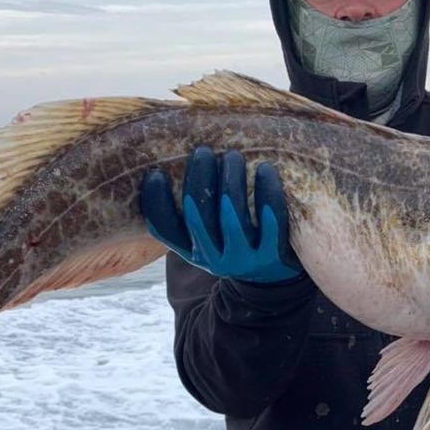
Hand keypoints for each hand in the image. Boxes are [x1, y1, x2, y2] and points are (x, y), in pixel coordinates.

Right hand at [140, 146, 302, 283]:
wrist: (274, 278)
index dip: (156, 203)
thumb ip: (193, 206)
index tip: (156, 173)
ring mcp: (243, 259)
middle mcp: (213, 258)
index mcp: (191, 249)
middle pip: (198, 218)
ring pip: (232, 220)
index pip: (164, 229)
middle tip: (203, 151)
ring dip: (231, 183)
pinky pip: (270, 223)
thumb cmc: (235, 239)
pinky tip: (265, 170)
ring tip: (233, 155)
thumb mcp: (208, 231)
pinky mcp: (273, 255)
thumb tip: (172, 159)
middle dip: (199, 180)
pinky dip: (267, 194)